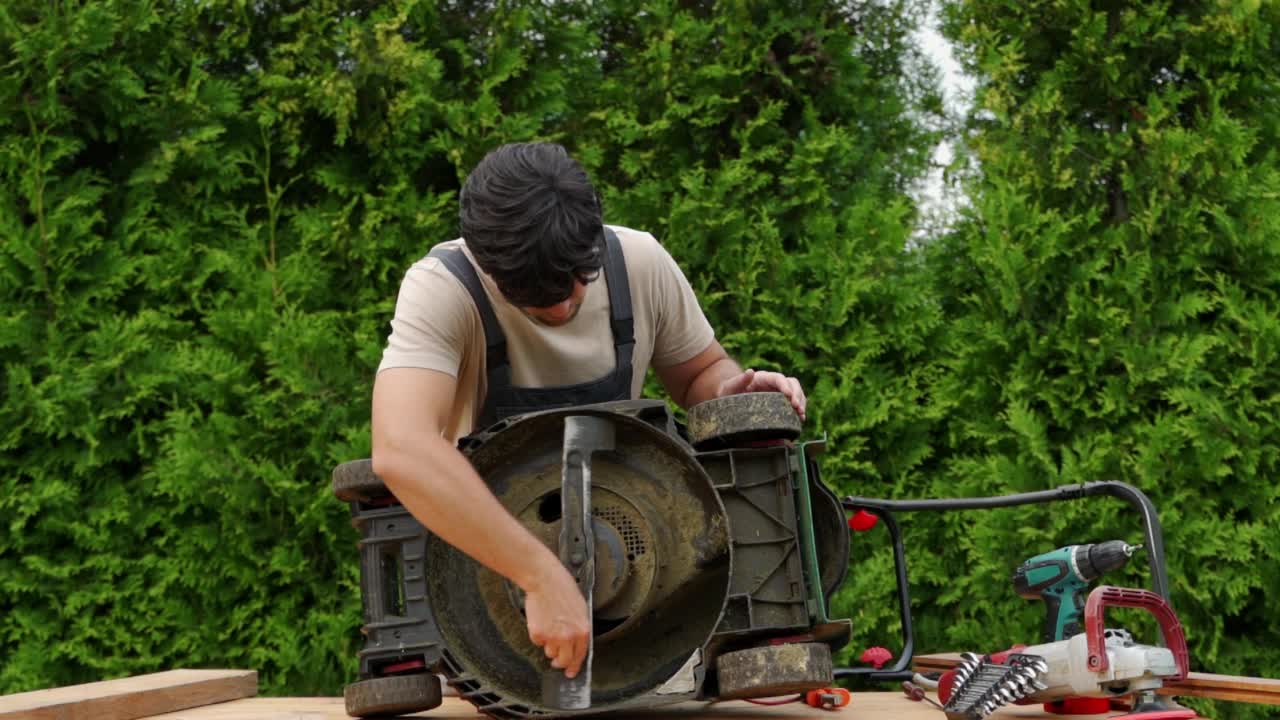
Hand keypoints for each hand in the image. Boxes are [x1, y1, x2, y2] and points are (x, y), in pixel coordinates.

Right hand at [523, 561, 590, 677]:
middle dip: (560, 662)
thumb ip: (579, 628)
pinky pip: (538, 642)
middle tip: (556, 660)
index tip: (571, 672)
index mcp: (582, 630)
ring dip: (549, 645)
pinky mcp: (538, 634)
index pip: (580, 655)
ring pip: (549, 652)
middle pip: (564, 661)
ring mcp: (552, 637)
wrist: (544, 580)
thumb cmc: (562, 588)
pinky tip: (541, 621)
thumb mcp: (581, 608)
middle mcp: (568, 637)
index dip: (575, 666)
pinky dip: (538, 635)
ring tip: (549, 627)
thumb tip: (577, 643)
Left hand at [716, 368, 805, 420]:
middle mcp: (773, 383)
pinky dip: (799, 410)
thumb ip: (739, 380)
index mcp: (762, 378)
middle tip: (797, 408)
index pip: (778, 378)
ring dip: (801, 402)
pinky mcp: (780, 402)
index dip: (785, 386)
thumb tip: (750, 371)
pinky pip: (793, 403)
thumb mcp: (729, 387)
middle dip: (797, 394)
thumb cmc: (728, 392)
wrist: (729, 398)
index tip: (789, 396)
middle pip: (791, 383)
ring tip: (801, 415)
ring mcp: (778, 392)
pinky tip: (800, 419)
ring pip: (796, 392)